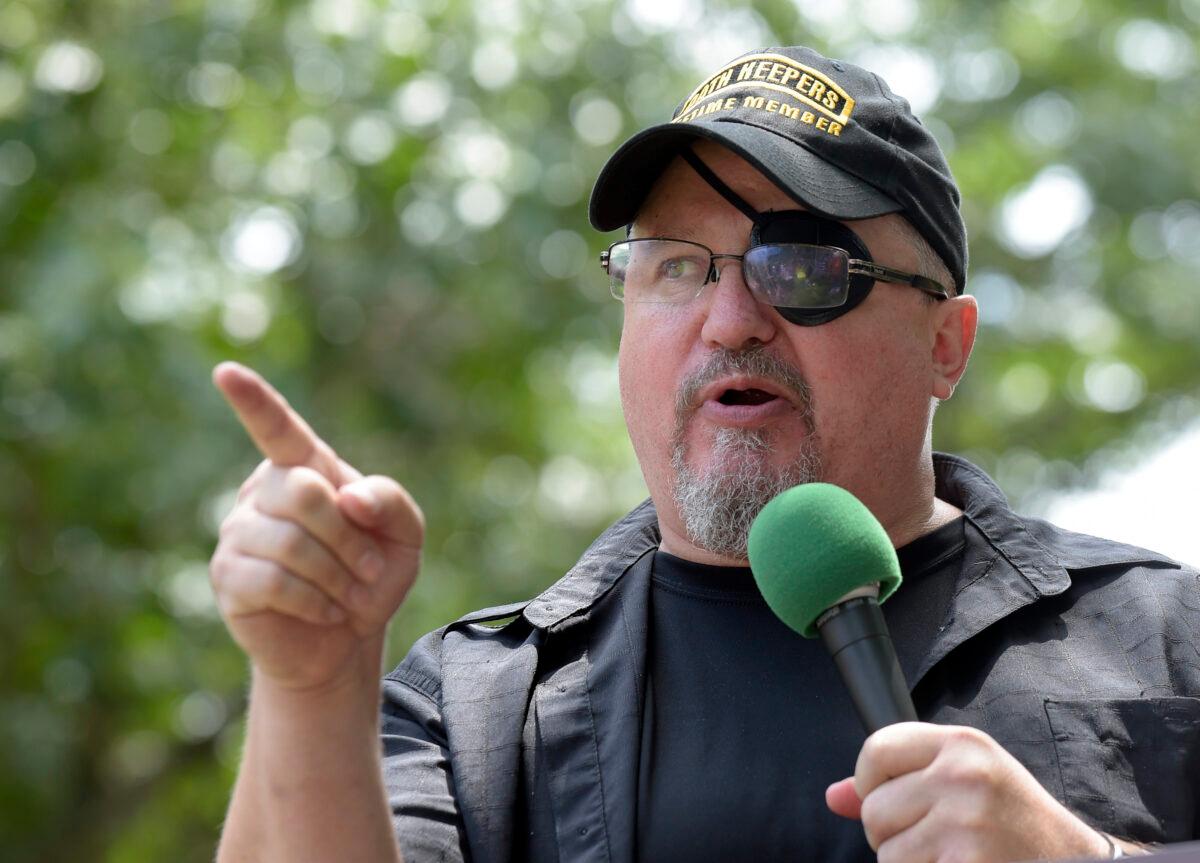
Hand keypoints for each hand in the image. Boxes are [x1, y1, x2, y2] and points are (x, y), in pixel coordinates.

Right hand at [209, 362, 423, 691]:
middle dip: (347, 537)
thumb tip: (350, 497)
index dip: (253, 401)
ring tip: (349, 596)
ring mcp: (239, 533)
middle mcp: (264, 492)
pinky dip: (313, 600)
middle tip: (369, 570)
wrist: (346, 640)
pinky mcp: (228, 576)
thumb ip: (390, 501)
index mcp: (305, 469)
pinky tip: (325, 610)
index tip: (225, 372)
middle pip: (302, 492)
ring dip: (335, 575)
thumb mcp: (405, 535)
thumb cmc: (372, 575)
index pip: (276, 428)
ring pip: (289, 543)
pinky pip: (272, 580)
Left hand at [825, 722, 1111, 862]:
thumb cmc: (1014, 824)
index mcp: (963, 744)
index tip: (895, 800)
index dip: (871, 782)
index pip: (876, 749)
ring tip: (952, 857)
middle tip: (935, 840)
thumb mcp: (964, 783)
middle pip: (874, 809)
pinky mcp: (966, 862)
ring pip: (887, 853)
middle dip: (891, 835)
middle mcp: (964, 775)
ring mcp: (966, 822)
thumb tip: (833, 797)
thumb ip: (898, 781)